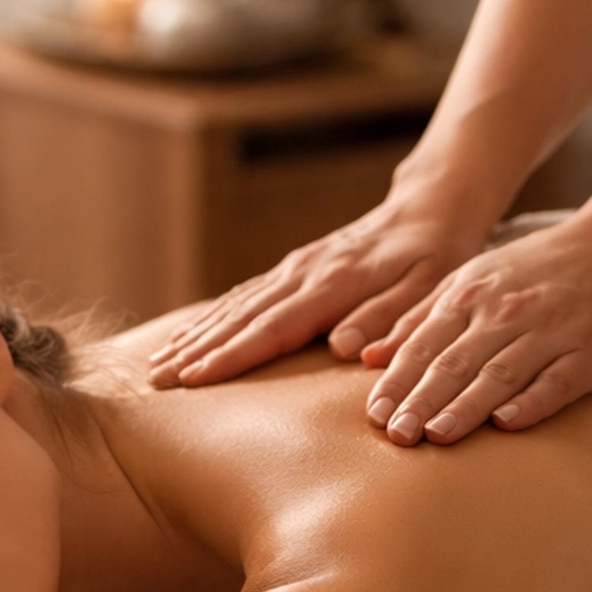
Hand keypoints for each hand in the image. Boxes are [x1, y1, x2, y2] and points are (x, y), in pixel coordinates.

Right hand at [147, 183, 481, 388]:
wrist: (429, 209)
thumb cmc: (437, 257)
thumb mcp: (431, 290)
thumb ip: (392, 319)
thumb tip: (345, 349)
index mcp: (335, 283)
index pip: (273, 326)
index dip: (232, 356)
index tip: (193, 379)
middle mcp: (304, 273)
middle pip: (241, 318)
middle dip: (195, 351)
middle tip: (154, 382)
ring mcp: (294, 268)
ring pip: (235, 305)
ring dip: (194, 335)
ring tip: (157, 364)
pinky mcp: (293, 269)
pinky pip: (244, 296)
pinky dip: (212, 318)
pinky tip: (188, 336)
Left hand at [359, 213, 591, 445]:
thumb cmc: (536, 271)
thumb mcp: (472, 279)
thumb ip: (420, 318)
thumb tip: (369, 358)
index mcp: (471, 294)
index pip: (424, 344)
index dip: (398, 381)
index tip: (374, 416)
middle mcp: (506, 312)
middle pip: (455, 362)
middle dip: (422, 400)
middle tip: (396, 435)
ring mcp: (550, 331)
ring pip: (500, 373)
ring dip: (467, 406)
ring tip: (437, 435)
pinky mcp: (589, 353)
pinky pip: (556, 381)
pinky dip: (531, 401)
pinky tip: (506, 422)